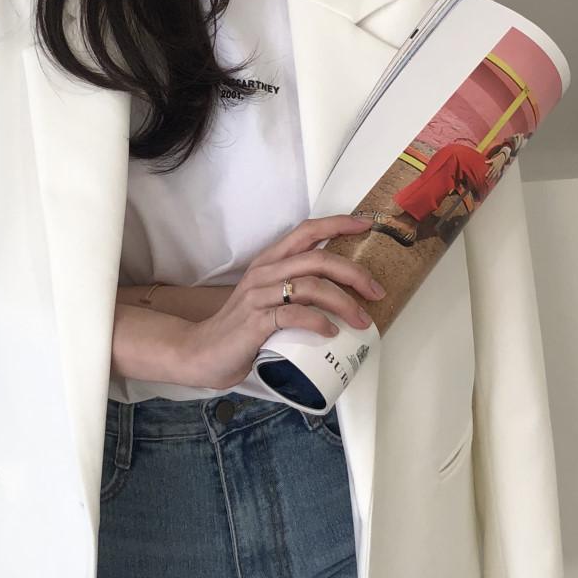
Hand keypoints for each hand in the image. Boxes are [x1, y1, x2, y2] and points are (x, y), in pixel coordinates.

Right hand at [184, 214, 384, 390]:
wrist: (201, 353)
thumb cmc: (240, 331)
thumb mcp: (268, 302)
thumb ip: (295, 295)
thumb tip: (338, 301)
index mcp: (268, 263)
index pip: (306, 231)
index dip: (338, 224)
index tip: (366, 226)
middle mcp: (264, 273)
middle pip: (318, 259)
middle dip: (354, 273)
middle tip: (376, 291)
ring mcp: (258, 297)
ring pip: (311, 286)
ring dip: (343, 302)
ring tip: (361, 320)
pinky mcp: (255, 322)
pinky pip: (294, 315)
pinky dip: (318, 322)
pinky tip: (330, 332)